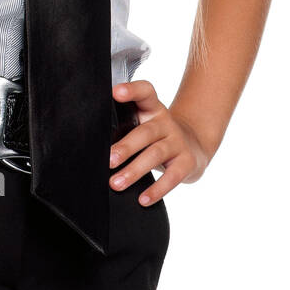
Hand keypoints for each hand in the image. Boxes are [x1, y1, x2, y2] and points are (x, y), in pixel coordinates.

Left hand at [108, 79, 210, 205]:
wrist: (194, 145)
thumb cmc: (157, 136)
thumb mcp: (144, 124)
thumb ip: (125, 127)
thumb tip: (95, 144)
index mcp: (152, 109)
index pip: (145, 92)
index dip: (132, 90)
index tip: (116, 92)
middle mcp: (166, 123)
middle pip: (145, 132)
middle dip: (126, 147)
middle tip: (108, 161)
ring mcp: (178, 142)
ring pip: (155, 154)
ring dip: (134, 170)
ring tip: (116, 184)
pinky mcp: (187, 162)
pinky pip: (172, 177)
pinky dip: (157, 189)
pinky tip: (143, 199)